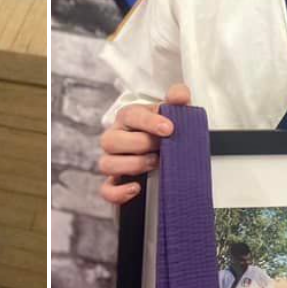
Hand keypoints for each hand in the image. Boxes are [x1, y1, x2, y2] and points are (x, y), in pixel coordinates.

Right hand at [98, 83, 191, 204]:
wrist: (161, 142)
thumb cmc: (163, 124)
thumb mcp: (172, 109)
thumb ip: (178, 97)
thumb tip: (180, 95)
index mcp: (127, 116)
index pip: (130, 116)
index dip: (149, 122)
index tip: (168, 128)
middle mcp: (115, 136)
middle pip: (112, 140)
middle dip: (140, 144)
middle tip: (161, 147)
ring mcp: (112, 159)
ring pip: (107, 164)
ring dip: (132, 165)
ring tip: (154, 163)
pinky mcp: (114, 181)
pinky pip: (106, 190)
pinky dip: (118, 192)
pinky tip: (136, 188)